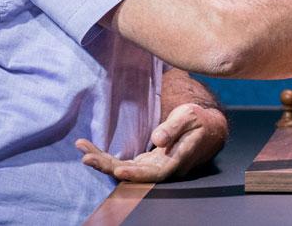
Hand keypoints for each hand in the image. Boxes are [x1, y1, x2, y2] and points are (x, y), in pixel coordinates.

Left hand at [76, 103, 226, 181]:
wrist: (208, 128)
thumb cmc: (200, 120)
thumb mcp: (190, 117)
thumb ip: (173, 128)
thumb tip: (157, 139)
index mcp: (177, 161)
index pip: (155, 173)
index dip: (136, 174)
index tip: (117, 170)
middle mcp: (163, 168)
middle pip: (134, 173)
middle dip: (108, 166)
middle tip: (86, 157)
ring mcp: (154, 166)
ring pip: (126, 168)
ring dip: (103, 161)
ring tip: (82, 149)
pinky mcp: (148, 162)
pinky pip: (126, 162)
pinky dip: (108, 157)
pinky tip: (91, 150)